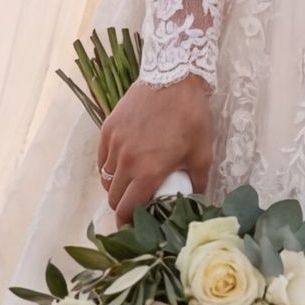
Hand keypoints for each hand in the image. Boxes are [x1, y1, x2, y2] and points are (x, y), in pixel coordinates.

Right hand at [95, 74, 212, 217]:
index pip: (127, 209)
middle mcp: (126, 161)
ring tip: (130, 184)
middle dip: (122, 206)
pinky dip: (108, 168)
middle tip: (134, 205)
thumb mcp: (203, 153)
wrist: (174, 77)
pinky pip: (101, 159)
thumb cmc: (192, 116)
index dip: (126, 223)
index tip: (132, 227)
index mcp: (148, 172)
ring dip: (116, 187)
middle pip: (113, 198)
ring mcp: (114, 144)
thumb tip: (196, 201)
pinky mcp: (107, 129)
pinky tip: (122, 165)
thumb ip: (197, 182)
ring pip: (106, 179)